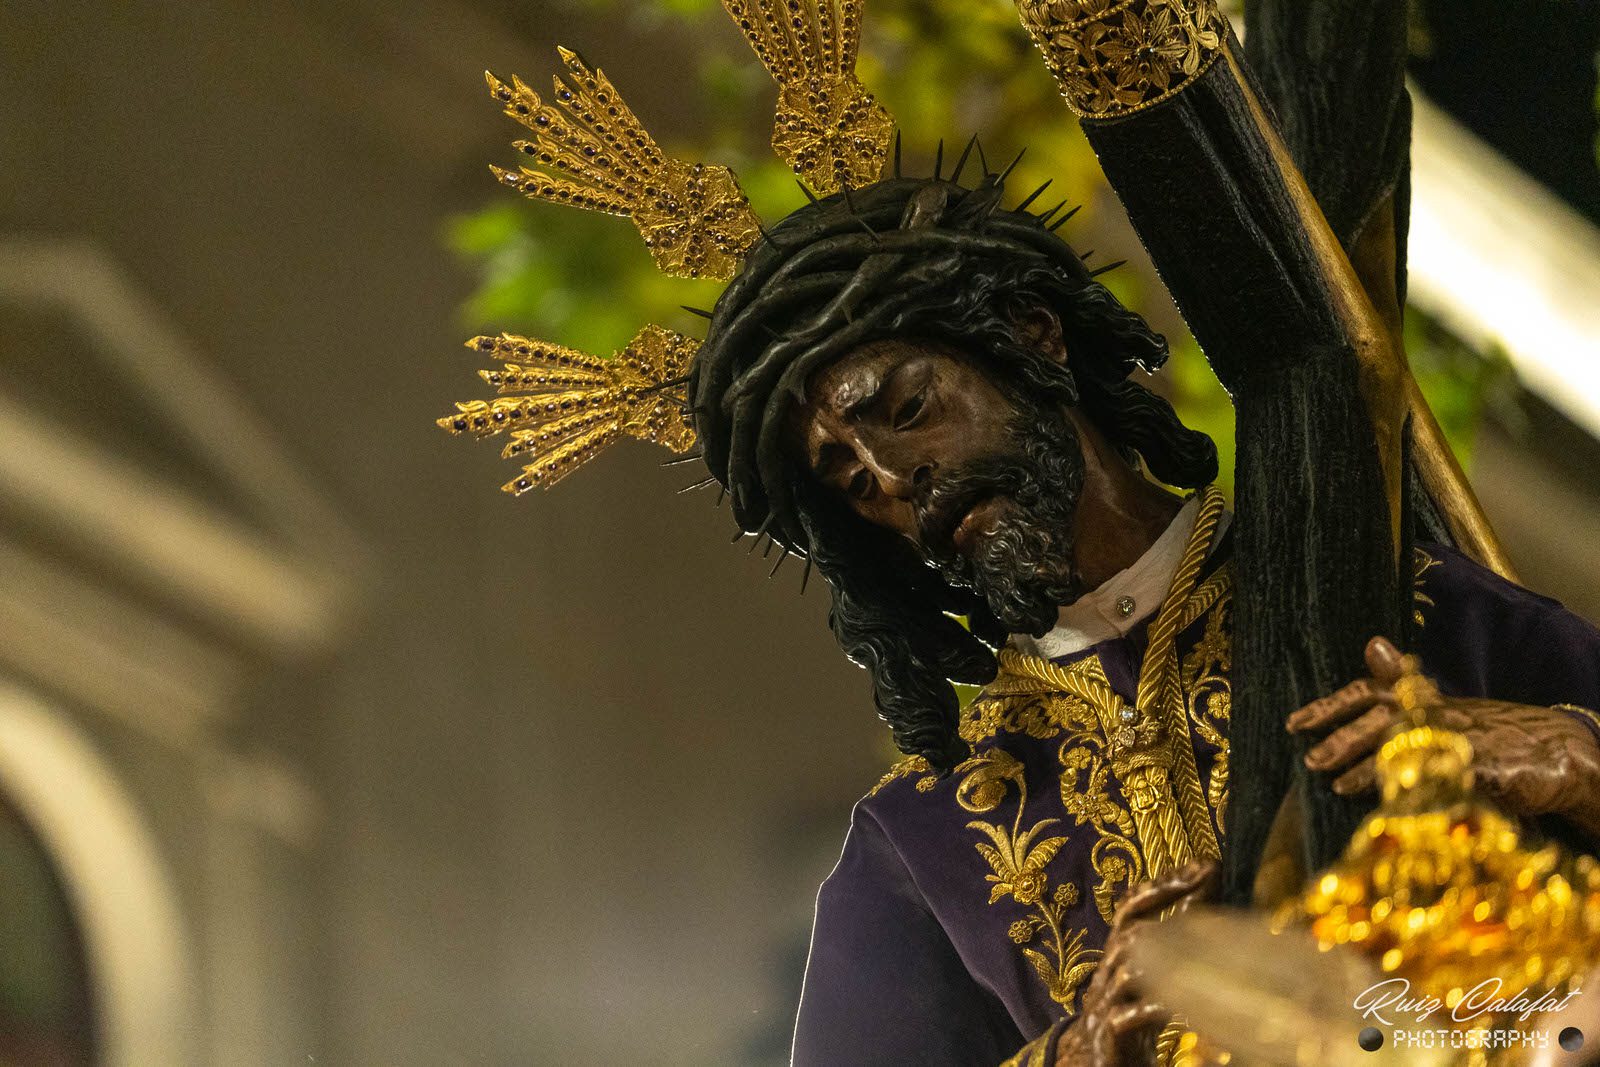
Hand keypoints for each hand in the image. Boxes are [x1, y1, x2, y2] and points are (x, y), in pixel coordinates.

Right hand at [1054, 860, 1218, 1066]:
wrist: (1090, 1063)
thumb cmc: (1128, 1024)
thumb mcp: (1146, 984)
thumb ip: (1163, 954)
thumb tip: (1198, 921)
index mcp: (1119, 957)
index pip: (1134, 908)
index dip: (1165, 883)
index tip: (1202, 864)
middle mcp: (1110, 970)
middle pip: (1131, 923)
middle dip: (1166, 894)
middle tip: (1201, 875)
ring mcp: (1107, 1000)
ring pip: (1125, 963)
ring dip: (1160, 944)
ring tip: (1193, 930)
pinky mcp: (1109, 1032)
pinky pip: (1128, 1014)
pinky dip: (1153, 1006)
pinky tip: (1178, 1003)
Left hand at [1285, 637, 1599, 836]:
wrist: (1560, 751)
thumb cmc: (1492, 730)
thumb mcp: (1445, 704)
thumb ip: (1403, 684)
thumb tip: (1373, 644)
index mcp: (1425, 698)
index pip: (1368, 692)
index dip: (1330, 706)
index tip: (1294, 723)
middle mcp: (1440, 712)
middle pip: (1381, 719)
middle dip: (1343, 739)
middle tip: (1311, 760)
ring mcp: (1463, 741)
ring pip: (1407, 750)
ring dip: (1370, 769)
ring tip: (1338, 786)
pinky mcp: (1486, 771)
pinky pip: (1444, 781)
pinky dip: (1416, 792)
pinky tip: (1392, 805)